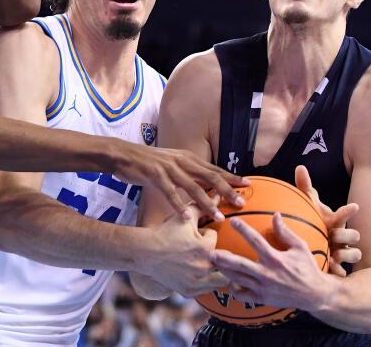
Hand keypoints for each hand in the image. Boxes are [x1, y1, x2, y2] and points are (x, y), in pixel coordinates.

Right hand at [115, 142, 248, 220]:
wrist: (123, 154)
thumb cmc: (148, 162)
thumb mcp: (172, 163)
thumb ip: (188, 172)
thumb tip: (204, 183)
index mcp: (188, 158)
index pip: (214, 168)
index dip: (231, 177)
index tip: (248, 185)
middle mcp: (182, 161)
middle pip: (210, 177)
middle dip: (227, 190)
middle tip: (241, 203)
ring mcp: (169, 168)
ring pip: (193, 187)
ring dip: (207, 204)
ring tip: (218, 217)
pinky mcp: (155, 175)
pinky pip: (170, 192)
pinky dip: (179, 205)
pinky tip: (186, 217)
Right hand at [140, 208, 229, 296]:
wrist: (144, 252)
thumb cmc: (164, 233)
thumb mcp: (183, 218)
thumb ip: (202, 206)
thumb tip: (218, 194)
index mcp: (205, 248)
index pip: (215, 239)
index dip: (206, 235)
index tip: (196, 234)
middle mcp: (204, 267)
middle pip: (223, 261)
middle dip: (218, 255)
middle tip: (209, 251)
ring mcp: (197, 282)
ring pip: (220, 280)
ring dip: (217, 272)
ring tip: (207, 265)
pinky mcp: (189, 291)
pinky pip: (206, 290)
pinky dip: (204, 283)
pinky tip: (197, 275)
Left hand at [211, 214, 333, 311]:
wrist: (314, 295)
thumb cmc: (307, 268)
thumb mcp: (299, 247)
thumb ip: (285, 232)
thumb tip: (275, 214)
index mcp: (275, 258)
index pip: (256, 241)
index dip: (243, 229)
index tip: (233, 220)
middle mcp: (267, 273)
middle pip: (240, 265)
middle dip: (224, 259)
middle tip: (210, 252)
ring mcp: (263, 287)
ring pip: (238, 279)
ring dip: (224, 271)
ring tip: (212, 263)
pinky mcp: (262, 299)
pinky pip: (243, 295)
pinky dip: (234, 289)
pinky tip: (228, 282)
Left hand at [295, 166, 360, 276]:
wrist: (313, 244)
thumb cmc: (312, 222)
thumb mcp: (308, 207)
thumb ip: (305, 188)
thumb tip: (300, 167)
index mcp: (335, 222)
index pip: (344, 215)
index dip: (348, 211)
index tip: (354, 205)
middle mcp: (342, 237)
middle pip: (354, 235)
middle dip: (347, 235)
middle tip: (334, 236)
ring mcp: (342, 252)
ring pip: (355, 254)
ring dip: (347, 254)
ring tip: (335, 255)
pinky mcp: (338, 267)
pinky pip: (344, 272)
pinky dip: (340, 272)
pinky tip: (334, 272)